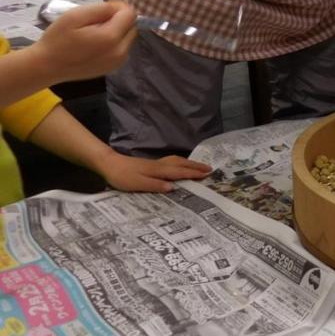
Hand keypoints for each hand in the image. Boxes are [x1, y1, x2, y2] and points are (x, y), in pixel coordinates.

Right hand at [30, 0, 136, 83]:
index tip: (103, 7)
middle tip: (96, 20)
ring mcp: (118, 62)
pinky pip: (123, 48)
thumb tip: (119, 7)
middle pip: (132, 26)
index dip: (119, 7)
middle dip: (119, 19)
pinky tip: (96, 43)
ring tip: (94, 32)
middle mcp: (120, 52)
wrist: (47, 67)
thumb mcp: (76, 16)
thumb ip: (102, 8)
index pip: (130, 14)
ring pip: (128, 37)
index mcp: (111, 38)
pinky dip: (114, 42)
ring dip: (117, 30)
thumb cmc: (58, 39)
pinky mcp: (114, 68)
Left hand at [95, 152, 211, 192]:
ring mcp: (156, 163)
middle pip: (181, 163)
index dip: (193, 173)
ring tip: (199, 166)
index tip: (207, 174)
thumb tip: (174, 187)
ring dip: (189, 163)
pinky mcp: (151, 164)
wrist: (109, 164)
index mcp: (158, 170)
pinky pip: (172, 162)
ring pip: (177, 161)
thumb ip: (155, 185)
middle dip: (196, 166)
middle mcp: (160, 165)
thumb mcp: (137, 184)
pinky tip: (180, 166)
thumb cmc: (122, 176)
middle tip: (209, 169)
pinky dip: (181, 163)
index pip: (180, 172)